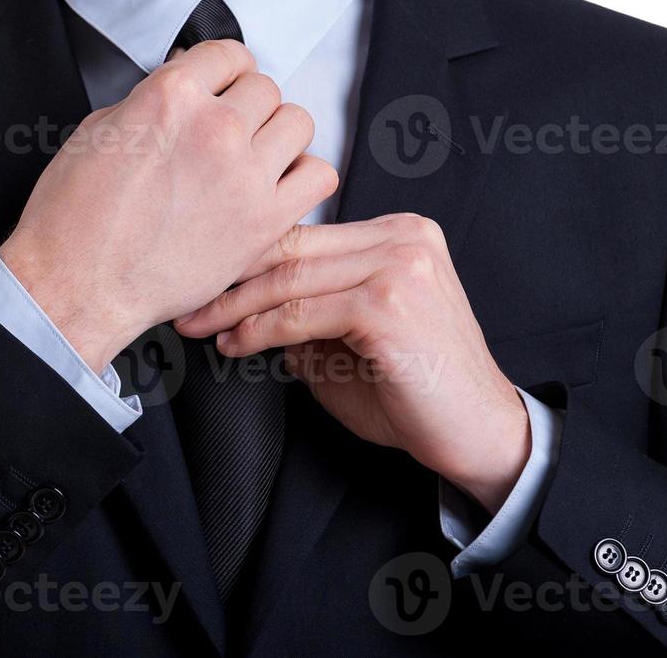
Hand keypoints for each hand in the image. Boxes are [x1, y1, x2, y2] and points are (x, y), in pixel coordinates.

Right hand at [0, 40, 337, 371]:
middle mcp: (214, 129)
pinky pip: (318, 176)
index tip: (227, 84)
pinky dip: (304, 176)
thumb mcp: (99, 131)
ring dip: (278, 135)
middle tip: (231, 129)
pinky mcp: (265, 221)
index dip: (225, 70)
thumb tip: (183, 91)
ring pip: (298, 123)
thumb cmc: (75, 219)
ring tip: (256, 155)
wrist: (78, 286)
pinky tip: (279, 185)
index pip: (227, 54)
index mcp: (170, 98)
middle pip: (265, 88)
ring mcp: (245, 175)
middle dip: (247, 105)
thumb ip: (152, 101)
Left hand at [174, 213, 528, 513]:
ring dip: (234, 306)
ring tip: (200, 327)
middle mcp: (403, 236)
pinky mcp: (387, 304)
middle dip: (230, 279)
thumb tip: (243, 306)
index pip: (304, 235)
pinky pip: (300, 314)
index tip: (204, 283)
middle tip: (186, 304)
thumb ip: (308, 311)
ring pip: (289, 278)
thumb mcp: (352, 338)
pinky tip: (234, 346)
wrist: (479, 434)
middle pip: (292, 248)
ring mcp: (398, 266)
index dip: (247, 257)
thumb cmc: (418, 391)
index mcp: (399, 232)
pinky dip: (259, 331)